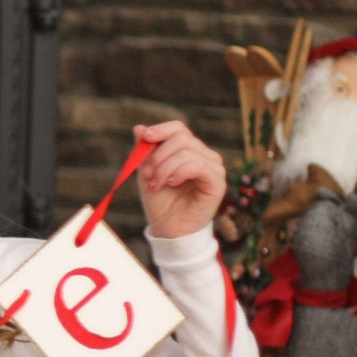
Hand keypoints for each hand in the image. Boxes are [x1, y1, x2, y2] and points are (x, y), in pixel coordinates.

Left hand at [133, 120, 226, 239]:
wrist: (169, 228)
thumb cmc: (160, 201)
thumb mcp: (146, 173)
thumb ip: (144, 152)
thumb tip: (139, 128)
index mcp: (188, 150)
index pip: (178, 128)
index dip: (161, 130)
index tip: (145, 137)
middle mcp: (204, 155)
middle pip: (182, 138)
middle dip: (158, 155)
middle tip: (148, 175)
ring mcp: (213, 167)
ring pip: (187, 152)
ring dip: (165, 168)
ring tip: (156, 184)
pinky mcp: (217, 182)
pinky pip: (198, 165)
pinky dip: (179, 172)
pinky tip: (171, 184)